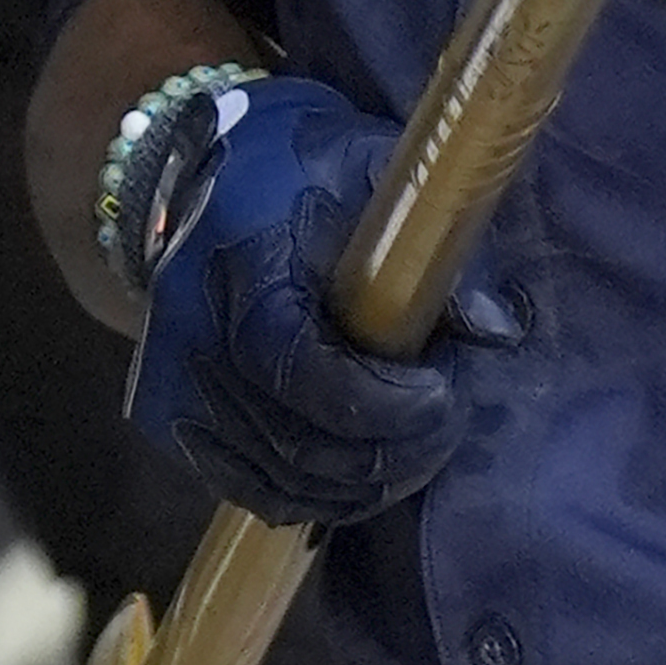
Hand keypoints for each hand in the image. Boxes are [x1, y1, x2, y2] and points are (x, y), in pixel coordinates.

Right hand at [125, 76, 514, 528]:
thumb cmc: (305, 168)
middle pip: (291, 438)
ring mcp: (172, 383)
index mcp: (239, 258)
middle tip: (449, 423)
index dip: (376, 399)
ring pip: (276, 478)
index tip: (443, 393)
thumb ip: (435, 241)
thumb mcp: (376, 172)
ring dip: (361, 481)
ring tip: (421, 445)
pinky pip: (249, 486)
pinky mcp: (170, 417)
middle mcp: (189, 331)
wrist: (212, 173)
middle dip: (387, 449)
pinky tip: (368, 472)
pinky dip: (315, 496)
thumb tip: (495, 329)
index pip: (294, 364)